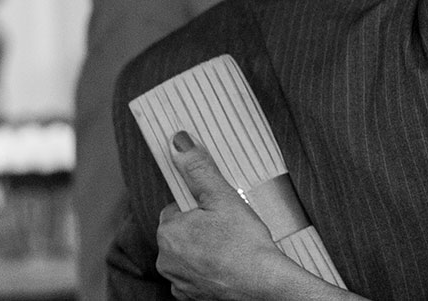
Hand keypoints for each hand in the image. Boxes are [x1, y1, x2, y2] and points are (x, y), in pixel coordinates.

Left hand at [155, 132, 287, 300]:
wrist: (262, 285)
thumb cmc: (244, 243)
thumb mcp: (223, 197)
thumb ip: (199, 170)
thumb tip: (178, 142)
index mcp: (169, 231)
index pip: (177, 209)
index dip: (200, 207)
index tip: (218, 211)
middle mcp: (165, 258)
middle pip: (181, 232)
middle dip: (201, 228)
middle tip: (228, 227)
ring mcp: (177, 280)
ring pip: (187, 254)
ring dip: (203, 249)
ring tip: (231, 246)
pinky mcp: (190, 296)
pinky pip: (194, 276)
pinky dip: (207, 270)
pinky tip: (227, 266)